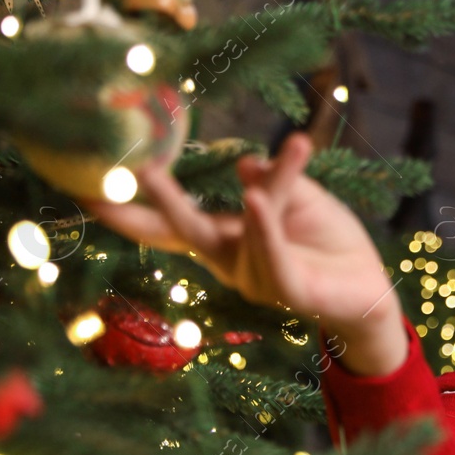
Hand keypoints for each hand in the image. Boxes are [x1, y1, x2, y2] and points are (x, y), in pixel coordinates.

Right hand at [88, 133, 407, 373]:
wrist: (370, 288)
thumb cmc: (329, 242)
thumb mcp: (300, 198)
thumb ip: (273, 180)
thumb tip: (243, 162)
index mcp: (225, 239)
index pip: (168, 224)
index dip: (128, 209)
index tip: (84, 189)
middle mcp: (230, 262)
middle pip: (184, 232)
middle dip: (156, 205)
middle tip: (136, 170)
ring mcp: (256, 280)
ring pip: (242, 233)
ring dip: (247, 197)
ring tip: (243, 173)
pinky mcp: (288, 292)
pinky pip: (273, 259)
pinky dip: (265, 230)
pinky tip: (257, 201)